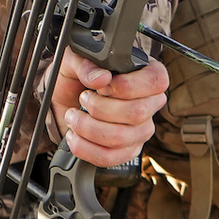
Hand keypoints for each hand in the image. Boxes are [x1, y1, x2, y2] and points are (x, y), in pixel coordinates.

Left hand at [51, 48, 168, 167]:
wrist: (62, 102)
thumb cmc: (73, 78)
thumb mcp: (72, 61)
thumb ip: (85, 64)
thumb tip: (101, 78)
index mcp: (144, 74)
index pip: (156, 81)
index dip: (128, 86)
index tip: (102, 86)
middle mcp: (149, 103)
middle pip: (137, 113)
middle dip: (100, 108)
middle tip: (83, 99)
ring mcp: (140, 130)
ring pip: (122, 137)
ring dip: (88, 128)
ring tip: (73, 116)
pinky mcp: (127, 151)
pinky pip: (111, 157)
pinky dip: (86, 148)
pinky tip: (74, 136)